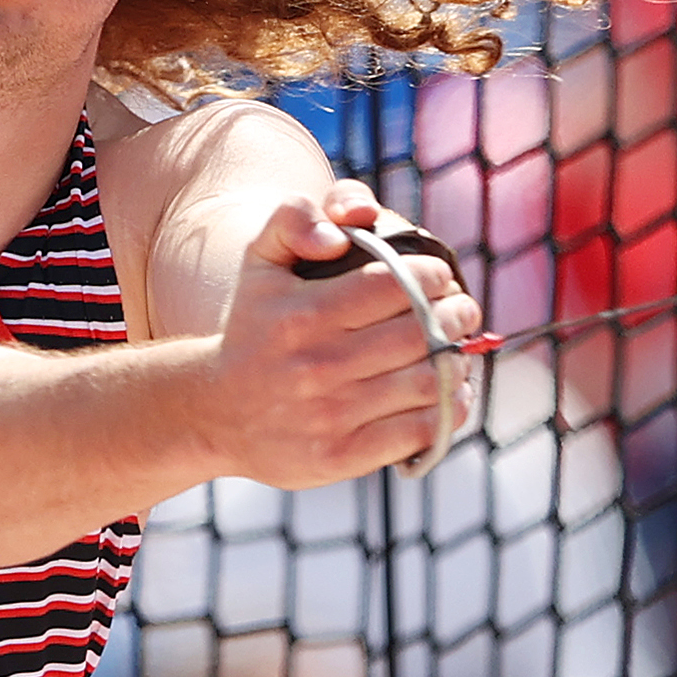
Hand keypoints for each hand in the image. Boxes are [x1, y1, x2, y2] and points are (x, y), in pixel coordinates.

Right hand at [201, 181, 482, 487]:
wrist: (214, 410)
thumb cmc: (253, 328)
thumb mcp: (259, 262)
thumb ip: (293, 219)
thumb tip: (343, 229)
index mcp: (302, 315)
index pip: (393, 284)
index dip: (431, 276)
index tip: (440, 277)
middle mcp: (317, 366)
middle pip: (419, 334)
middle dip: (455, 315)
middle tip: (461, 308)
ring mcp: (330, 415)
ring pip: (426, 382)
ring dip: (457, 361)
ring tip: (458, 347)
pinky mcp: (341, 456)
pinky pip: (418, 430)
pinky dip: (448, 409)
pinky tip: (449, 391)